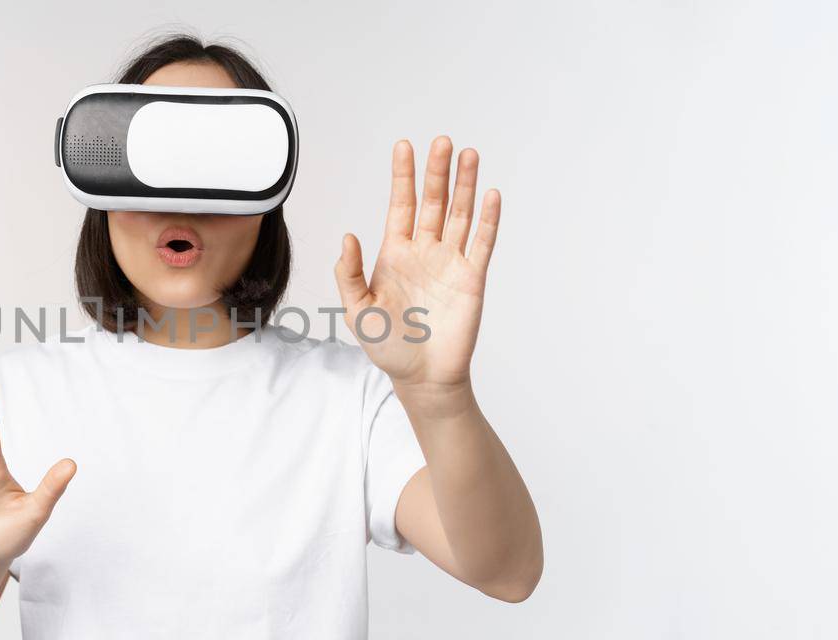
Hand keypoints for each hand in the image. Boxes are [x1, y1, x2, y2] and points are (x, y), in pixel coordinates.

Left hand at [334, 137, 500, 389]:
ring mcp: (450, 262)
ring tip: (468, 154)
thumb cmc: (387, 345)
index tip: (404, 146)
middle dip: (437, 171)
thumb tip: (347, 236)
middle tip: (442, 141)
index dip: (403, 176)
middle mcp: (425, 251)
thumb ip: (349, 273)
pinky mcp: (473, 278)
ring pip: (459, 214)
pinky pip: (482, 242)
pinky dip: (488, 219)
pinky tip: (490, 195)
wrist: (421, 376)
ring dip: (464, 185)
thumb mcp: (357, 309)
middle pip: (433, 201)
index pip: (401, 204)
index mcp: (395, 253)